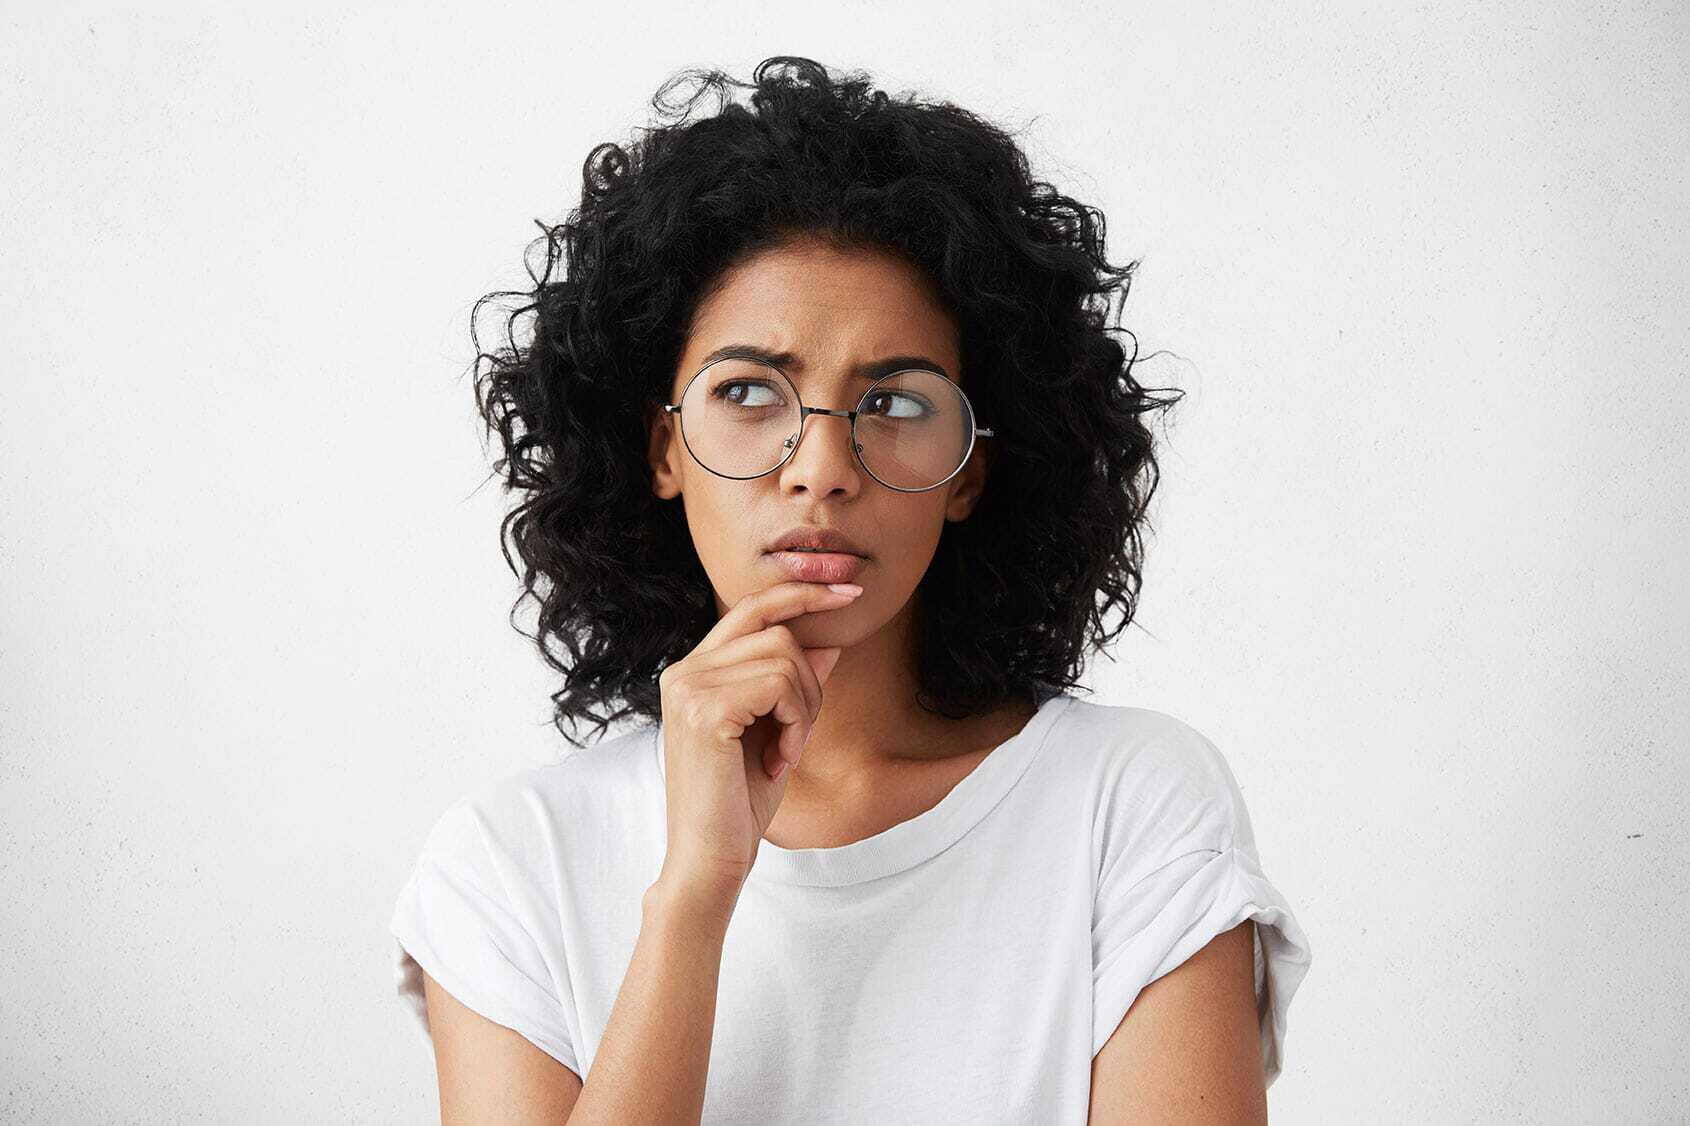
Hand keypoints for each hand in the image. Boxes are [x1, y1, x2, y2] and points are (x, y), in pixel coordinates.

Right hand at [654, 579, 860, 897]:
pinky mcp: (706, 709)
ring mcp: (690, 686)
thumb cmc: (739, 803)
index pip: (751, 607)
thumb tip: (828, 641)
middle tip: (799, 735)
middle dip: (810, 681)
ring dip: (805, 708)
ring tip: (786, 752)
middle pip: (777, 631)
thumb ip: (794, 684)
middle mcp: (684, 670)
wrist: (711, 859)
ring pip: (785, 656)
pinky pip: (781, 684)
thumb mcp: (777, 732)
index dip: (802, 592)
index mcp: (694, 671)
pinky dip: (797, 722)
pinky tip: (781, 758)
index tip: (850, 590)